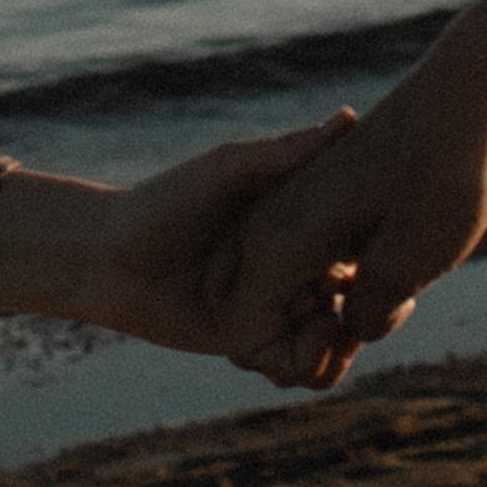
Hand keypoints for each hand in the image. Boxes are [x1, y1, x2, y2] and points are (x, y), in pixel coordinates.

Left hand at [89, 112, 357, 354]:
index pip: (361, 244)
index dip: (377, 256)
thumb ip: (287, 154)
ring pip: (337, 340)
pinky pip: (299, 368)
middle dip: (363, 304)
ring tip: (325, 320)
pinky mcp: (254, 347)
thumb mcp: (228, 171)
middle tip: (340, 293)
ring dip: (341, 339)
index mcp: (300, 223)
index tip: (367, 255)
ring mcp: (277, 311)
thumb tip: (350, 119)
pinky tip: (303, 337)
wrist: (108, 258)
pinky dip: (312, 362)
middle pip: (358, 298)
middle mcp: (295, 269)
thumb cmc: (165, 202)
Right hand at [212, 49, 486, 390]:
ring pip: (291, 292)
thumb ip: (369, 311)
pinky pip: (312, 264)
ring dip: (338, 307)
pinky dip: (345, 279)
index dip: (307, 354)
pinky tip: (394, 260)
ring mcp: (288, 210)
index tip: (357, 332)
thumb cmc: (445, 173)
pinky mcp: (314, 200)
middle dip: (320, 339)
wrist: (465, 93)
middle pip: (268, 320)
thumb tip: (350, 328)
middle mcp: (270, 225)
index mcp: (279, 242)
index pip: (254, 338)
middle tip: (391, 308)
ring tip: (399, 288)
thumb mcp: (414, 258)